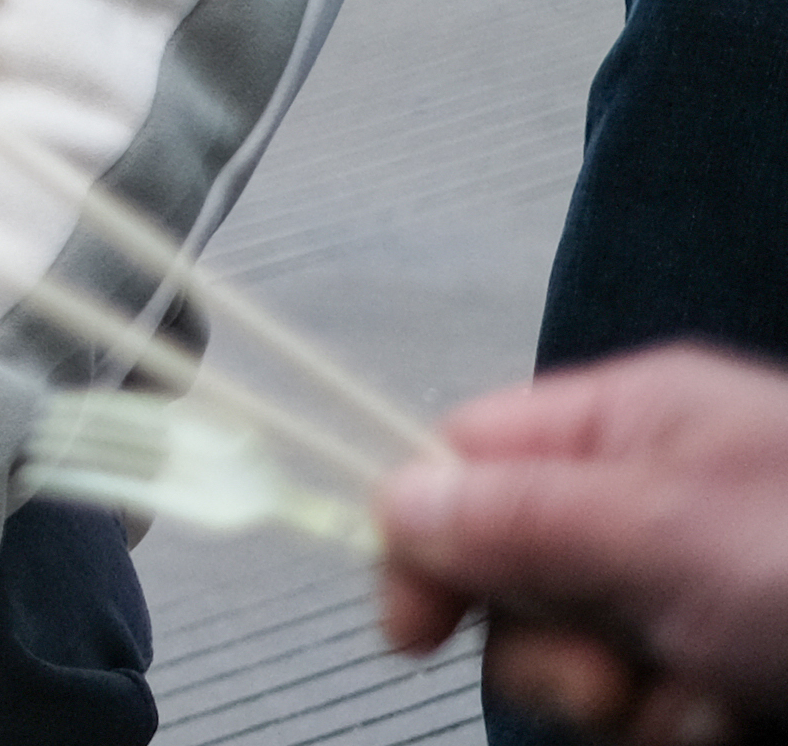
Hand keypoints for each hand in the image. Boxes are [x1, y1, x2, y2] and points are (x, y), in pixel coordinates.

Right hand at [380, 345, 787, 737]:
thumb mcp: (666, 529)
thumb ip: (517, 514)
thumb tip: (395, 504)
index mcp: (632, 423)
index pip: (468, 457)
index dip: (427, 540)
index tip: (417, 635)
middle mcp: (659, 501)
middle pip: (518, 576)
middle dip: (553, 650)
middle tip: (619, 676)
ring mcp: (706, 594)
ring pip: (591, 663)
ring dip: (630, 706)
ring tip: (717, 708)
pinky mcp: (743, 672)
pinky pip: (662, 712)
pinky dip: (688, 731)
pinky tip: (744, 723)